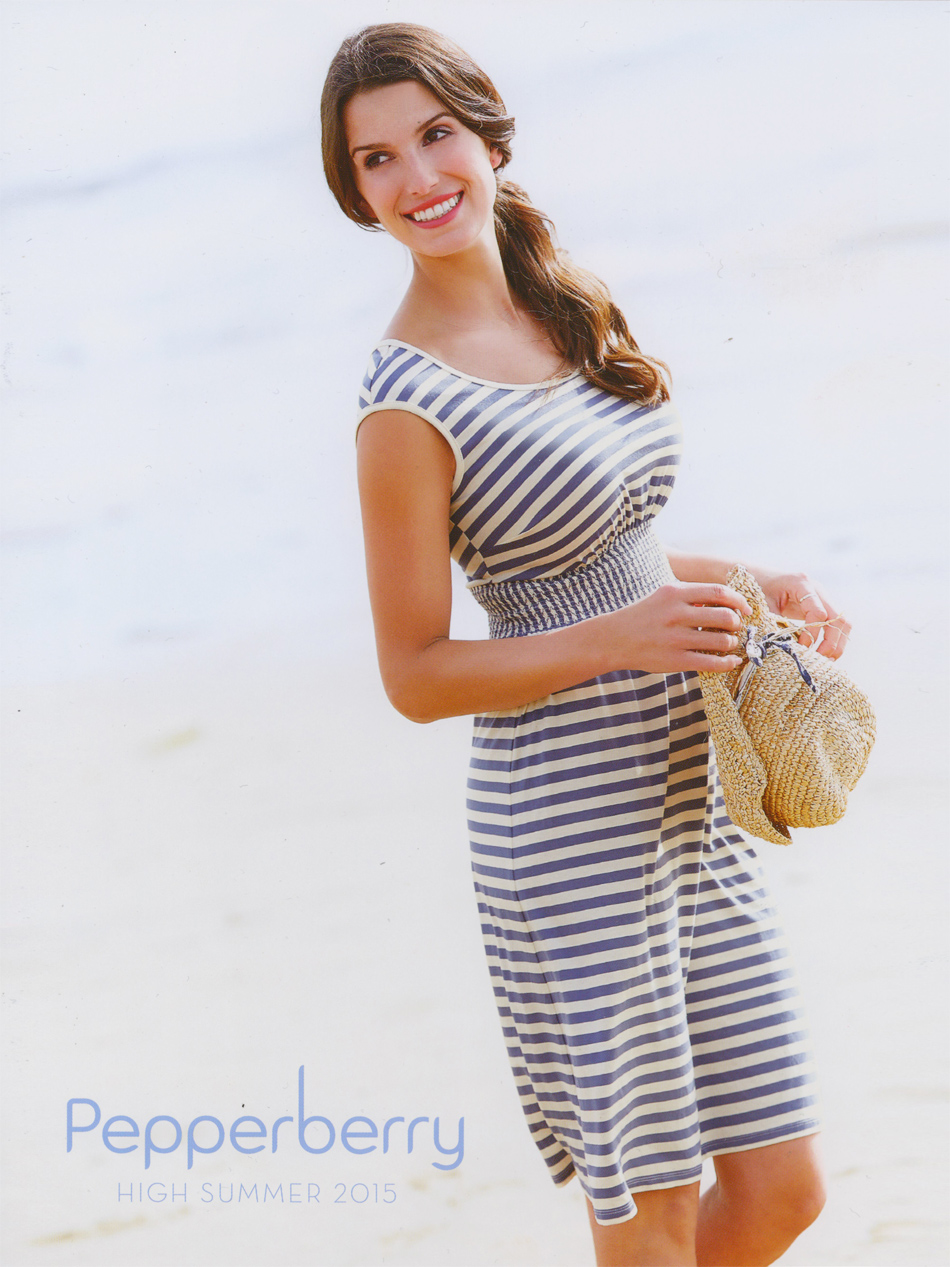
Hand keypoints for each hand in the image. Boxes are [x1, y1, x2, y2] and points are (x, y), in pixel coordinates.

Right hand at [606, 581, 752, 673]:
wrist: (613, 639)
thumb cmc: (643, 616)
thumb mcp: (664, 596)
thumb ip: (692, 595)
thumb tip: (727, 601)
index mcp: (675, 592)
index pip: (719, 592)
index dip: (739, 601)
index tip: (745, 609)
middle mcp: (676, 614)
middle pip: (725, 616)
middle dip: (737, 624)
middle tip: (735, 628)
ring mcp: (676, 638)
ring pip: (722, 640)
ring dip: (732, 643)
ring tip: (728, 644)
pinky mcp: (675, 660)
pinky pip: (712, 663)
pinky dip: (728, 663)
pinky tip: (731, 661)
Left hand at [755, 571, 850, 659]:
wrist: (757, 575)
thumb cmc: (757, 589)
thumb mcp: (763, 605)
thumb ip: (775, 623)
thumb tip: (788, 649)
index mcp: (801, 583)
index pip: (818, 612)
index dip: (812, 633)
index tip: (800, 647)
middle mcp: (816, 589)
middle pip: (838, 618)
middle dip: (831, 642)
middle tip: (819, 660)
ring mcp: (822, 597)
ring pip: (842, 622)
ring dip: (837, 644)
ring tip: (826, 661)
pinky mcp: (821, 606)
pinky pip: (835, 624)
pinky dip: (834, 640)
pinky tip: (824, 655)